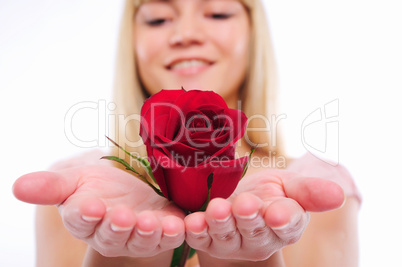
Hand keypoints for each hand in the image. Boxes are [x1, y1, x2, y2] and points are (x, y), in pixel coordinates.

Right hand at [13, 164, 185, 257]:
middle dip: (116, 228)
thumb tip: (18, 186)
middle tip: (120, 216)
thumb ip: (52, 186)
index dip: (85, 215)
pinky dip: (175, 232)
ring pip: (142, 240)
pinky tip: (178, 224)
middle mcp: (112, 233)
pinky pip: (171, 236)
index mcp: (86, 220)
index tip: (89, 205)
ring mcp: (140, 235)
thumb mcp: (75, 179)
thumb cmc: (100, 186)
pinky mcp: (165, 230)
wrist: (131, 186)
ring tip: (149, 222)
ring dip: (146, 233)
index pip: (81, 221)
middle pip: (112, 236)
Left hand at [184, 169, 344, 261]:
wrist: (237, 197)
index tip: (279, 214)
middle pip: (256, 230)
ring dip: (222, 222)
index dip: (284, 219)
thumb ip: (308, 191)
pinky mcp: (207, 239)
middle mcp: (259, 238)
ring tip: (218, 208)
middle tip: (246, 204)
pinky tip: (191, 222)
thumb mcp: (289, 186)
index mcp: (285, 225)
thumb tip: (338, 194)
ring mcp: (232, 241)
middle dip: (250, 218)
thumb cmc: (267, 193)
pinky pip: (201, 237)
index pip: (288, 224)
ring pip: (227, 235)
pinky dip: (196, 230)